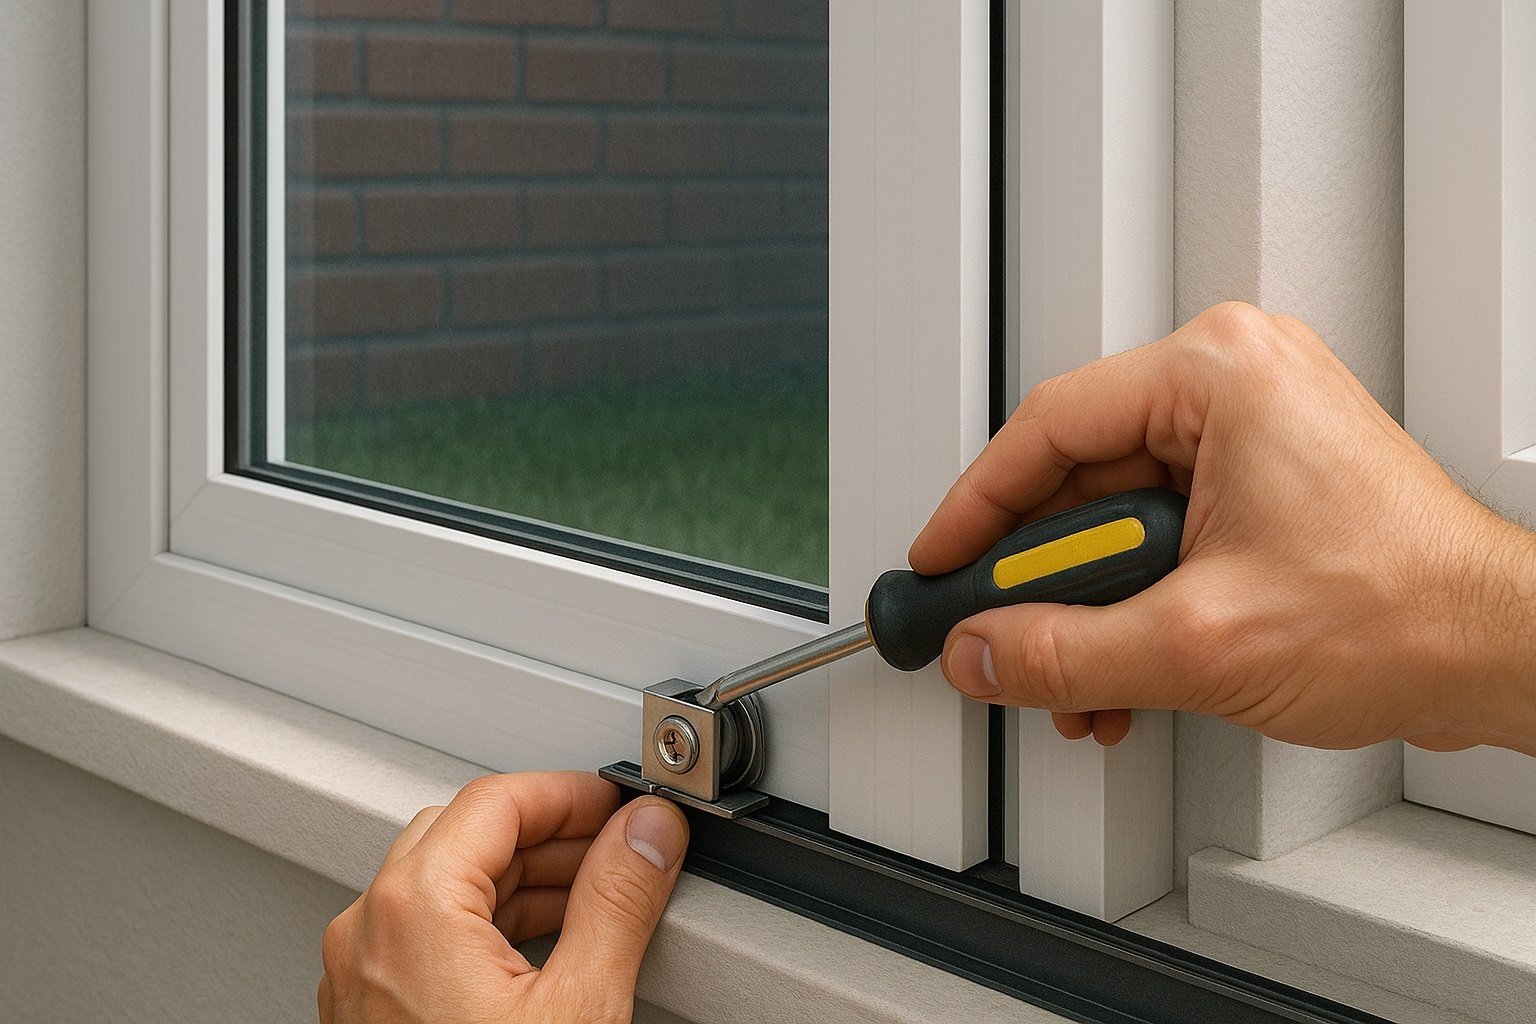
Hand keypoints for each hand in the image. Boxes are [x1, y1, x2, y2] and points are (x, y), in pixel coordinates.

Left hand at [318, 772, 688, 1023]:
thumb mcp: (581, 1007)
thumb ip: (619, 902)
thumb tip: (648, 835)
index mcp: (411, 912)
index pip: (495, 802)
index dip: (570, 794)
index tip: (620, 804)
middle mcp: (369, 935)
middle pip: (465, 836)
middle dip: (552, 833)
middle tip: (618, 845)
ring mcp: (362, 977)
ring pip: (445, 884)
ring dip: (526, 878)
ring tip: (599, 896)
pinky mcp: (372, 1014)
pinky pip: (431, 935)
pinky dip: (494, 922)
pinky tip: (550, 947)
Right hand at [911, 302, 1535, 753]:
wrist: (1501, 654)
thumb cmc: (1410, 609)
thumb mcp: (1197, 640)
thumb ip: (1063, 650)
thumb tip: (981, 650)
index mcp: (1218, 373)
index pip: (1047, 427)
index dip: (976, 506)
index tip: (939, 559)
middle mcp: (1232, 385)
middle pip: (1076, 479)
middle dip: (1041, 582)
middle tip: (998, 634)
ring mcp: (1249, 434)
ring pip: (1113, 519)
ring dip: (1085, 611)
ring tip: (1080, 679)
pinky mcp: (1258, 485)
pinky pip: (1158, 536)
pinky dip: (1130, 607)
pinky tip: (1122, 672)